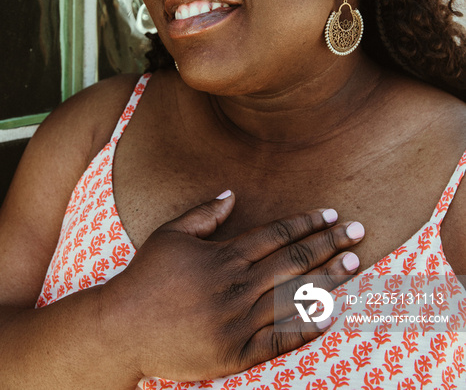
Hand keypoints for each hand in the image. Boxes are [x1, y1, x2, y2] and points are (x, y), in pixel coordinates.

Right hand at [102, 192, 363, 382]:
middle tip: (360, 233)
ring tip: (355, 265)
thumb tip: (233, 194)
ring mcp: (239, 321)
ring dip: (329, 279)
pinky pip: (280, 338)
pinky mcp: (237, 352)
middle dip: (330, 243)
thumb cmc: (146, 277)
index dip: (308, 223)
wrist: (123, 329)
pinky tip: (331, 315)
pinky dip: (307, 326)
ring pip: (295, 296)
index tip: (333, 214)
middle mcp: (238, 285)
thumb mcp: (171, 234)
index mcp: (225, 255)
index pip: (278, 234)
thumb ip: (205, 213)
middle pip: (295, 260)